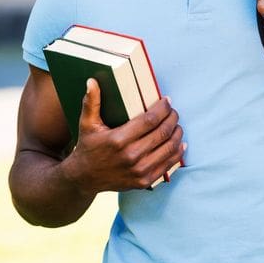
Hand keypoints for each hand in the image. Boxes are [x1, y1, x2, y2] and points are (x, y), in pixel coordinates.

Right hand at [63, 78, 184, 192]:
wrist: (83, 179)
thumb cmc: (87, 147)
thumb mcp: (87, 124)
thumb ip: (91, 102)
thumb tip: (92, 81)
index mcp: (118, 140)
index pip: (150, 120)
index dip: (163, 108)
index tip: (167, 100)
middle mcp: (130, 156)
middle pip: (163, 132)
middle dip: (172, 118)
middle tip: (174, 111)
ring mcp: (139, 170)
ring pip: (169, 148)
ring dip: (177, 133)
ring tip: (177, 124)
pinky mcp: (144, 181)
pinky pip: (168, 165)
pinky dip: (177, 153)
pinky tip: (180, 143)